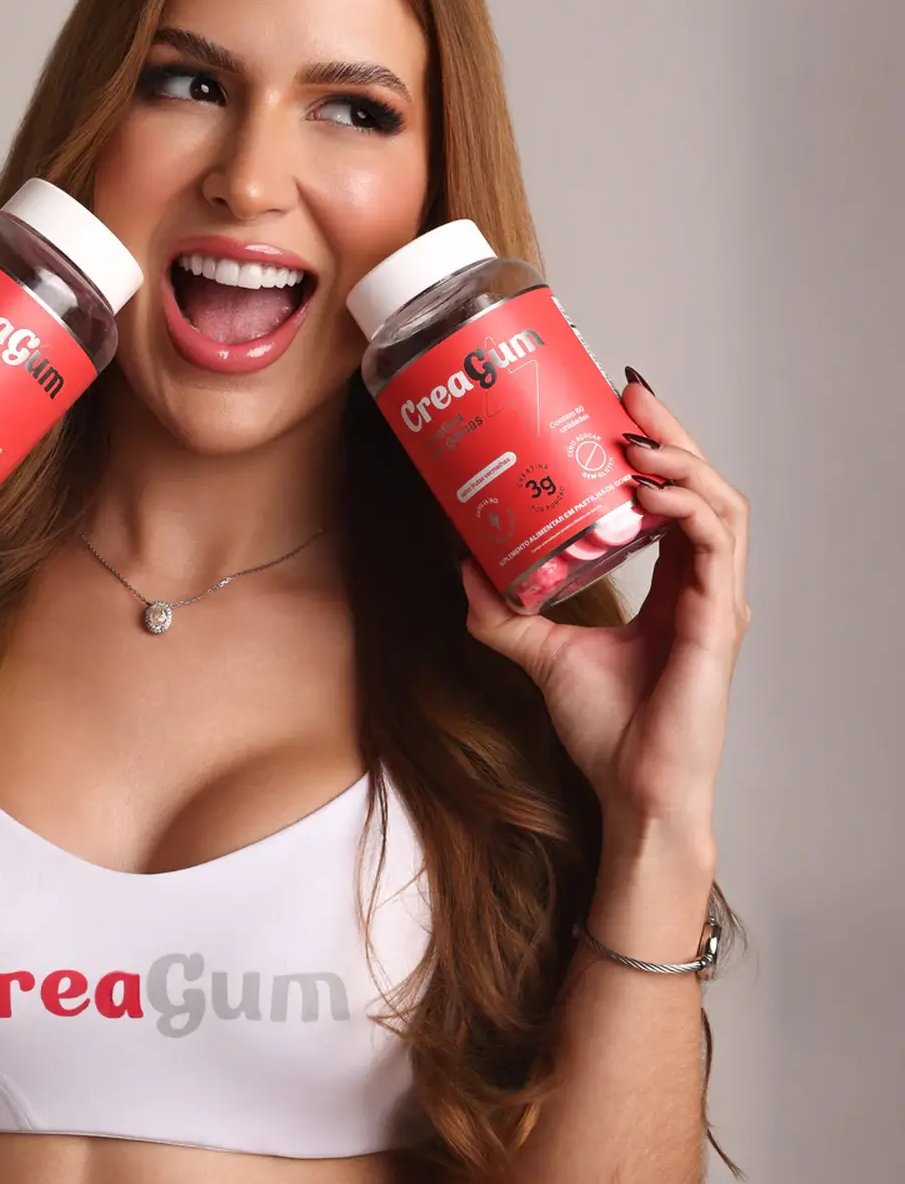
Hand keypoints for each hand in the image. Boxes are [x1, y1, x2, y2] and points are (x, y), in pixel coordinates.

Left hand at [461, 374, 748, 843]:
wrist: (632, 792)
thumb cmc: (608, 733)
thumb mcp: (543, 654)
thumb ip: (507, 613)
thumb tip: (464, 567)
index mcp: (676, 587)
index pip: (675, 497)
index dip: (653, 448)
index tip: (613, 408)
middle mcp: (703, 585)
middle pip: (702, 483)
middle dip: (669, 431)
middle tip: (625, 390)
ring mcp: (717, 600)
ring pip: (719, 500)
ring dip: (679, 459)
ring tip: (633, 435)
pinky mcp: (718, 620)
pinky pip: (715, 541)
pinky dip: (685, 504)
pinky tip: (648, 488)